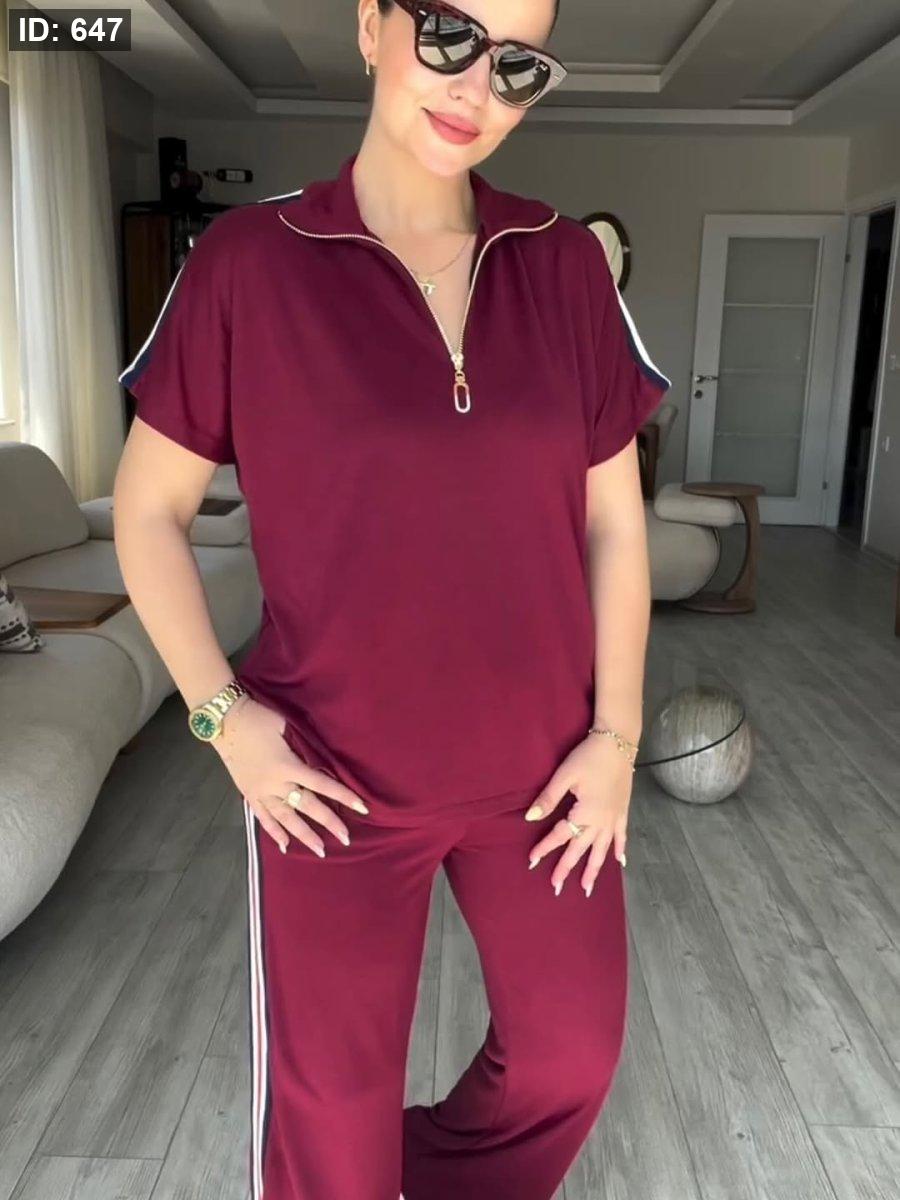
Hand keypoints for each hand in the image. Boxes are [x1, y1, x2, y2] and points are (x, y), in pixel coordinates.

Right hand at [211, 697, 368, 855]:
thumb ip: (303, 747)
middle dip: (328, 823)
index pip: (322, 784)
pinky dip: (274, 832)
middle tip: (345, 839)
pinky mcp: (248, 794)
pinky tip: (284, 846)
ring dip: (303, 835)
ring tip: (319, 850)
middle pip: (306, 807)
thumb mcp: (287, 727)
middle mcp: (276, 783)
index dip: (343, 796)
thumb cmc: (260, 718)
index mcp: (288, 765)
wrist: (225, 721)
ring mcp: (260, 792)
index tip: (362, 808)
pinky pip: (262, 817)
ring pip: (285, 819)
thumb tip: (321, 761)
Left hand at [524, 732, 632, 896]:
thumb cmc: (589, 756)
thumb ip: (548, 798)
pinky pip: (622, 836)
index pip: (560, 835)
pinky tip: (619, 862)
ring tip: (587, 887)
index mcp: (585, 813)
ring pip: (603, 850)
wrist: (618, 742)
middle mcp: (601, 822)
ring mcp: (615, 818)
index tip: (532, 861)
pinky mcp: (623, 811)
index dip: (545, 848)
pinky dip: (620, 850)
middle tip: (556, 887)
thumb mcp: (565, 775)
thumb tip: (530, 818)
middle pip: (581, 849)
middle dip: (568, 868)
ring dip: (594, 869)